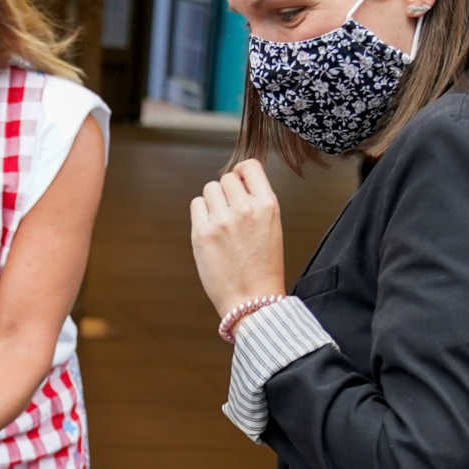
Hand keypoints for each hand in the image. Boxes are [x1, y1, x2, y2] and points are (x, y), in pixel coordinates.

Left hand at [190, 160, 285, 318]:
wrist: (252, 302)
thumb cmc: (263, 269)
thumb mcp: (272, 228)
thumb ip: (256, 202)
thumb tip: (237, 179)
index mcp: (267, 206)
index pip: (250, 167)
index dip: (242, 172)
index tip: (239, 180)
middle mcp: (245, 209)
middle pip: (227, 178)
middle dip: (227, 192)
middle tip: (230, 213)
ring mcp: (222, 220)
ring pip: (210, 189)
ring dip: (213, 201)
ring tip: (221, 223)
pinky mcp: (202, 233)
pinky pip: (196, 205)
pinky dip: (201, 213)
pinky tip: (211, 230)